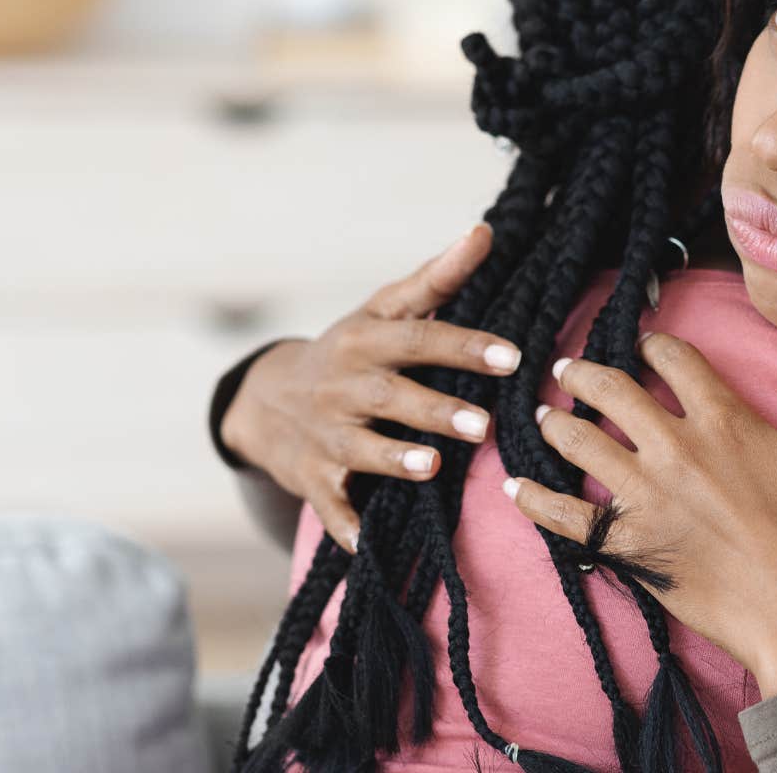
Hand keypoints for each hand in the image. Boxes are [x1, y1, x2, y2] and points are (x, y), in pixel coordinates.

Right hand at [220, 223, 524, 554]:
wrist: (264, 399)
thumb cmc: (348, 350)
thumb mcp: (382, 311)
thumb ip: (437, 278)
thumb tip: (485, 232)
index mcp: (365, 342)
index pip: (419, 339)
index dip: (464, 346)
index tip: (512, 356)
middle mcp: (342, 387)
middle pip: (391, 397)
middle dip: (435, 411)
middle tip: (483, 425)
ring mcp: (325, 435)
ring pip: (359, 450)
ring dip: (394, 460)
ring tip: (432, 467)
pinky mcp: (312, 479)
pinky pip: (329, 505)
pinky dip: (344, 526)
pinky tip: (366, 545)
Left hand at [501, 309, 776, 697]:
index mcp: (727, 421)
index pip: (675, 360)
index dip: (656, 346)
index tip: (644, 345)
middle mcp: (677, 450)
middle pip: (614, 392)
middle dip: (586, 374)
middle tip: (567, 369)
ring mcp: (647, 499)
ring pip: (582, 444)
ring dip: (556, 424)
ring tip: (542, 416)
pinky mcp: (630, 547)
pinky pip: (565, 517)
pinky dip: (534, 500)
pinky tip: (515, 488)